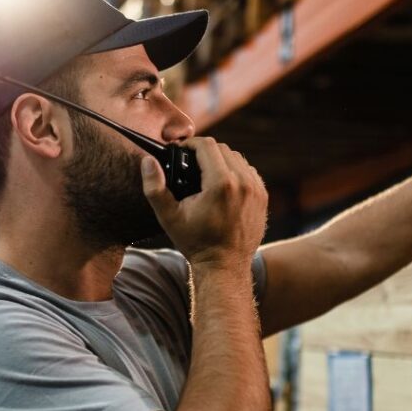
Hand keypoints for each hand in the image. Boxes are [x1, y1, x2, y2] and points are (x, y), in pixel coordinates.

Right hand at [140, 137, 267, 267]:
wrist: (224, 265)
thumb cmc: (195, 243)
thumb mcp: (169, 217)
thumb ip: (155, 188)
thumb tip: (148, 161)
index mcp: (221, 183)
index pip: (207, 145)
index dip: (190, 144)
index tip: (181, 152)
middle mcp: (243, 182)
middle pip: (223, 149)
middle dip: (204, 152)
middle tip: (190, 163)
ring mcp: (256, 190)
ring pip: (237, 158)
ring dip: (221, 160)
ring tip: (206, 173)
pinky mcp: (263, 197)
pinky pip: (249, 172)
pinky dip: (236, 172)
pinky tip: (223, 183)